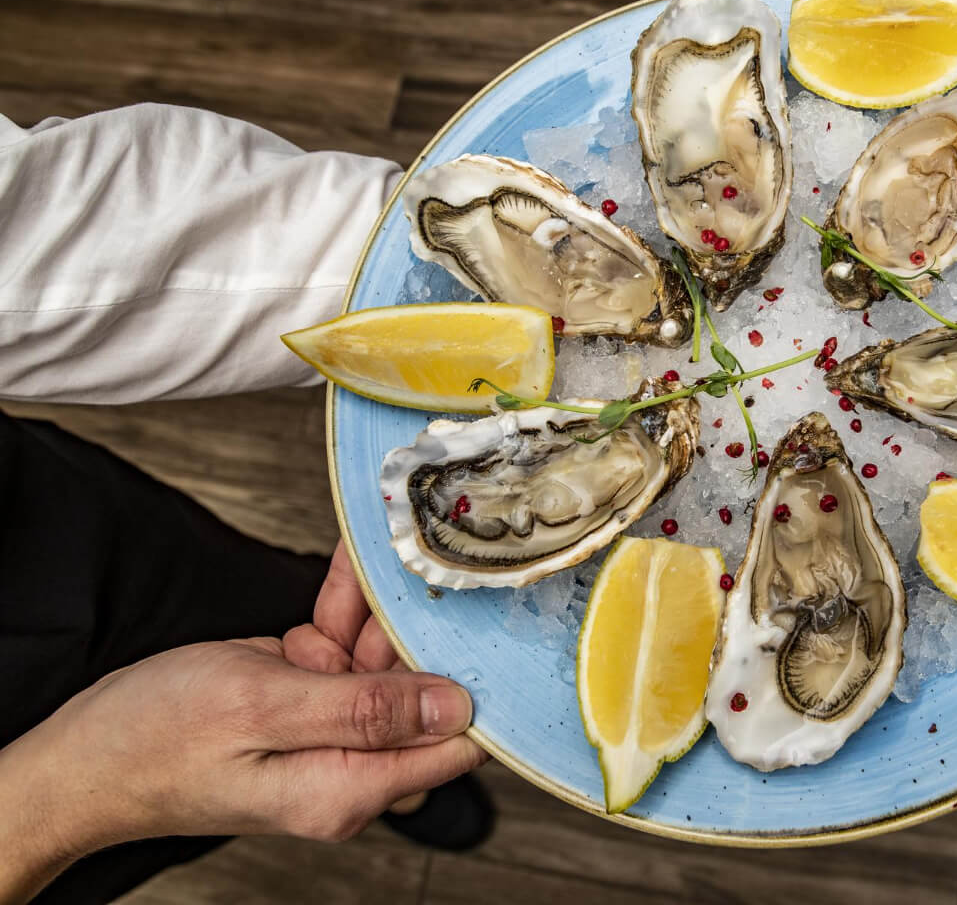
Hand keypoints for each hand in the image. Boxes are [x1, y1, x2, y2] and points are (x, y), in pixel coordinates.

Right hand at [0, 545, 484, 900]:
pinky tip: (340, 579)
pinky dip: (339, 616)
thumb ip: (364, 711)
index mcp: (348, 788)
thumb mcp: (263, 708)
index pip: (455, 745)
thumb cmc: (154, 739)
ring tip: (361, 567)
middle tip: (398, 574)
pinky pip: (342, 653)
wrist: (83, 751)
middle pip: (420, 692)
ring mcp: (326, 733)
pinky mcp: (304, 704)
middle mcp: (347, 766)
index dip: (472, 682)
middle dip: (408, 631)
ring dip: (369, 615)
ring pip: (380, 661)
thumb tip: (458, 710)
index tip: (474, 621)